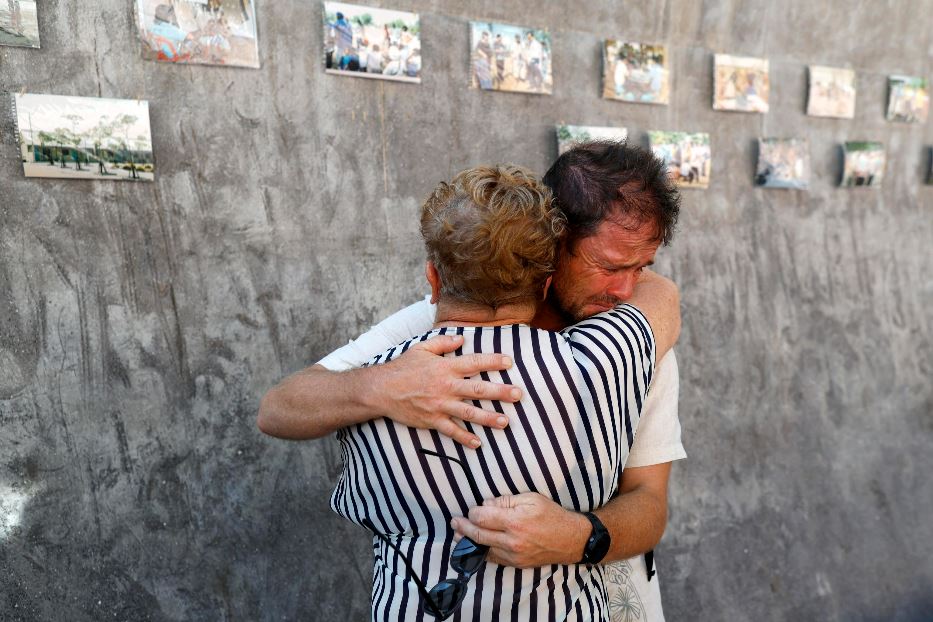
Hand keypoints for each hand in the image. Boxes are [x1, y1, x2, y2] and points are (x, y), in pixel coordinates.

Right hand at [372, 334, 520, 447]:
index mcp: (445, 367)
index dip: (492, 361)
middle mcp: (445, 386)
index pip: (474, 362)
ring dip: (488, 418)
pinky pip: (451, 430)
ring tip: (505, 421)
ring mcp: (439, 405)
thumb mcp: (422, 348)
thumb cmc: (403, 367)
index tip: (509, 361)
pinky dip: (464, 438)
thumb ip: (443, 342)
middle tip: (518, 394)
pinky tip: (478, 443)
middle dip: (499, 392)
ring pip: (468, 413)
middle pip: (478, 389)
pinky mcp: (432, 420)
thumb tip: (462, 339)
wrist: (381, 389)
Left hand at [450, 493, 589, 567]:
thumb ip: (505, 501)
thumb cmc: (552, 515)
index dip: (472, 513)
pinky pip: (494, 558)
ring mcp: (514, 555)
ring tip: (459, 534)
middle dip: (463, 528)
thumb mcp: (530, 499)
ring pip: (483, 549)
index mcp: (514, 521)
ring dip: (469, 542)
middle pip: (478, 535)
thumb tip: (485, 505)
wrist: (571, 539)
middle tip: (454, 523)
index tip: (471, 510)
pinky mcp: (517, 564)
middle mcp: (512, 541)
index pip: (482, 518)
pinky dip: (484, 551)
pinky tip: (478, 545)